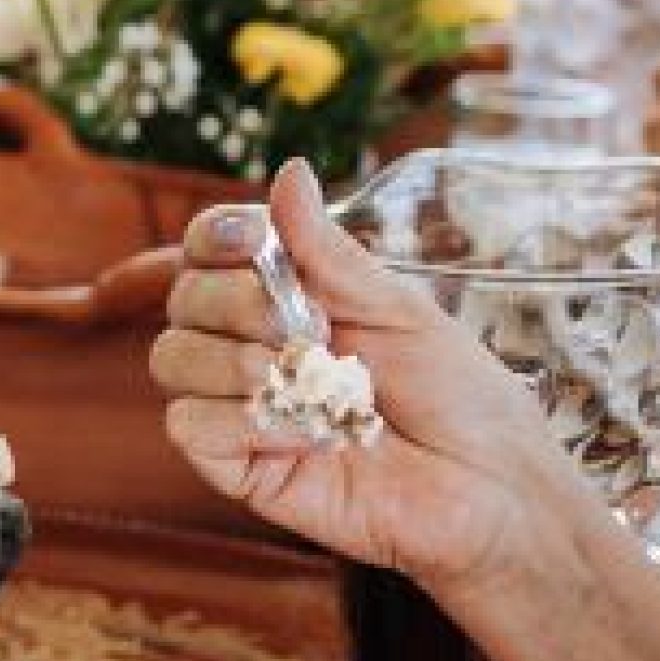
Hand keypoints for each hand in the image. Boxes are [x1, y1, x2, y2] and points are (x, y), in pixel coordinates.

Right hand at [148, 160, 590, 608]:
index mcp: (287, 300)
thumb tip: (289, 171)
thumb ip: (330, 251)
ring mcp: (241, 408)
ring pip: (171, 358)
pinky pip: (189, 425)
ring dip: (236, 362)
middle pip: (181, 298)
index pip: (208, 249)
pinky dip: (242, 422)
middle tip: (312, 330)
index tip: (255, 239)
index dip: (215, 236)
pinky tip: (307, 435)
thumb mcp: (399, 308)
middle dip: (237, 302)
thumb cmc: (459, 397)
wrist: (488, 489)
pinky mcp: (239, 467)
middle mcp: (252, 348)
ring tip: (307, 383)